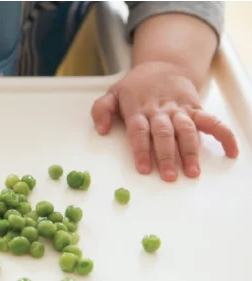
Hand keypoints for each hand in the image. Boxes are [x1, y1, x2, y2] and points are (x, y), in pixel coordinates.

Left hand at [91, 61, 238, 181]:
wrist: (164, 64)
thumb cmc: (136, 86)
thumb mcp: (112, 93)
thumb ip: (101, 110)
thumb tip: (101, 129)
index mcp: (138, 109)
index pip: (139, 131)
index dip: (141, 150)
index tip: (143, 168)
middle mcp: (160, 110)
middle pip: (164, 133)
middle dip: (167, 155)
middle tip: (169, 176)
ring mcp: (180, 109)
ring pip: (187, 130)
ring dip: (191, 151)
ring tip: (192, 171)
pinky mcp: (196, 109)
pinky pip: (212, 121)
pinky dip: (224, 135)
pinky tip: (230, 151)